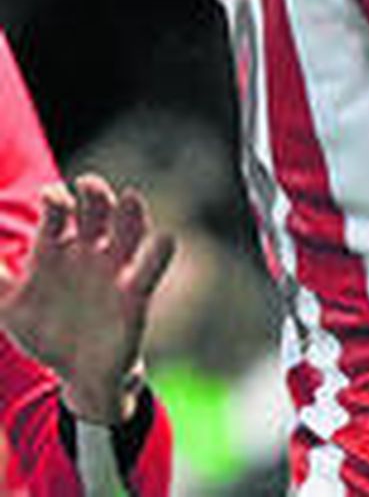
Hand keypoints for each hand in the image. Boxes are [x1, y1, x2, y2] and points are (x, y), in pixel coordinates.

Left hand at [0, 175, 174, 424]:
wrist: (77, 373)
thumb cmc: (45, 331)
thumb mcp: (11, 307)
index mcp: (58, 248)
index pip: (59, 211)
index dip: (56, 198)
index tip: (50, 198)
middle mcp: (90, 250)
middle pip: (98, 209)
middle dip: (95, 193)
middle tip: (87, 184)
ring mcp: (115, 269)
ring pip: (129, 229)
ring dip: (131, 213)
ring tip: (129, 198)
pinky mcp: (136, 293)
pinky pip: (151, 267)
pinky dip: (160, 251)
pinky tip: (163, 239)